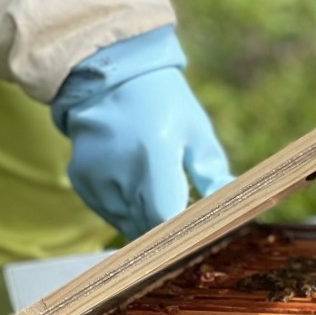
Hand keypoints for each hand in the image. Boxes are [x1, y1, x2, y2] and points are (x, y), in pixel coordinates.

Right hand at [49, 26, 233, 240]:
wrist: (109, 74)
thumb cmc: (164, 102)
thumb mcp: (197, 131)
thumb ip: (213, 173)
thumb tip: (233, 207)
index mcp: (154, 155)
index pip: (166, 218)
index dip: (181, 236)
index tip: (198, 240)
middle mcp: (120, 170)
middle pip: (146, 228)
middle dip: (168, 235)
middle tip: (187, 232)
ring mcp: (96, 177)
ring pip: (127, 224)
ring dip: (147, 223)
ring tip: (161, 199)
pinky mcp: (82, 181)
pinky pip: (109, 212)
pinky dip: (126, 210)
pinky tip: (136, 187)